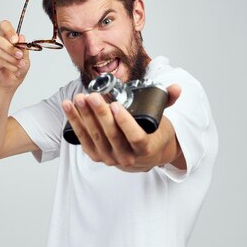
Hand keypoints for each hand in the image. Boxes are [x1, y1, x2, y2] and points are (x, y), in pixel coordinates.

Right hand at [0, 20, 30, 90]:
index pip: (4, 25)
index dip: (9, 30)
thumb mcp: (25, 56)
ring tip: (20, 64)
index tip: (15, 39)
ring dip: (12, 58)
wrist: (14, 80)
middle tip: (20, 55)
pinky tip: (14, 68)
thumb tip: (21, 37)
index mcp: (7, 36)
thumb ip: (23, 47)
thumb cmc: (19, 66)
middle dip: (11, 48)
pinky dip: (9, 65)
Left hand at [61, 85, 183, 171]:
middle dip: (99, 114)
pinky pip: (84, 139)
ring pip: (95, 137)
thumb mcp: (161, 119)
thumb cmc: (152, 134)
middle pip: (111, 135)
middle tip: (92, 96)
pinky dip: (75, 123)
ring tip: (78, 98)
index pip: (135, 136)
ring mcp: (110, 158)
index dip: (124, 122)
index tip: (116, 105)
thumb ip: (168, 101)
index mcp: (145, 148)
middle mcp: (126, 157)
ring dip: (84, 117)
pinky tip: (69, 108)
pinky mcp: (96, 155)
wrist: (145, 157)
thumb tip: (176, 88)